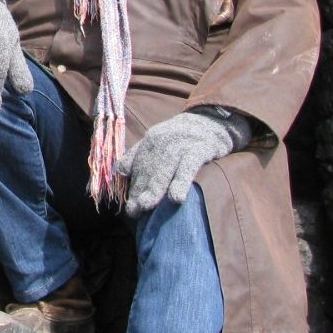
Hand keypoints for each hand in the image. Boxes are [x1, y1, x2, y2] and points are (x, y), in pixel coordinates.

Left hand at [115, 107, 252, 216]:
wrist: (212, 120)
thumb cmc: (182, 137)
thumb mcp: (157, 140)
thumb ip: (138, 154)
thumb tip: (120, 172)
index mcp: (150, 141)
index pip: (137, 167)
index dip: (132, 188)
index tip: (129, 208)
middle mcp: (162, 142)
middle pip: (148, 169)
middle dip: (139, 190)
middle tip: (133, 211)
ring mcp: (180, 144)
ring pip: (165, 169)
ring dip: (155, 188)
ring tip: (146, 205)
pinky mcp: (200, 149)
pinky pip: (189, 167)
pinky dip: (181, 181)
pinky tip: (176, 199)